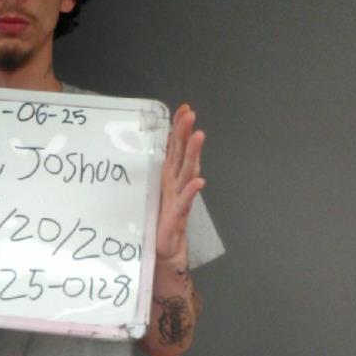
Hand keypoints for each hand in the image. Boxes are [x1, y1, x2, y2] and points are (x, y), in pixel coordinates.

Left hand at [156, 104, 205, 265]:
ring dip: (193, 154)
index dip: (179, 128)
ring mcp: (180, 197)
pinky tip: (199, 182)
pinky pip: (186, 200)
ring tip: (199, 136)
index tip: (184, 108)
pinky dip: (192, 191)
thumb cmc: (160, 218)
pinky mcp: (178, 214)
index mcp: (170, 175)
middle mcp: (177, 182)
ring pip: (188, 171)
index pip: (176, 146)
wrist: (165, 247)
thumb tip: (160, 145)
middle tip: (191, 115)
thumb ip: (160, 168)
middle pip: (183, 154)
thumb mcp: (156, 188)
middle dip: (186, 134)